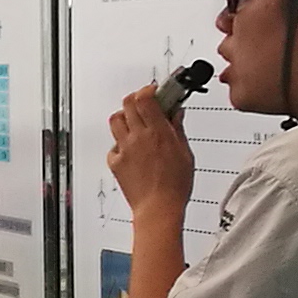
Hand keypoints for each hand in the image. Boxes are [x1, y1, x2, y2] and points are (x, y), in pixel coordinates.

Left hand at [105, 85, 197, 218]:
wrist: (158, 209)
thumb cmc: (175, 186)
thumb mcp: (185, 153)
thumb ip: (178, 129)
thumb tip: (176, 114)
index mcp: (157, 132)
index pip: (146, 97)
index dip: (149, 89)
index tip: (156, 90)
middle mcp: (138, 137)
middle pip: (127, 103)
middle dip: (136, 98)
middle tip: (145, 103)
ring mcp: (124, 149)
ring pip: (115, 120)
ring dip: (125, 117)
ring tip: (135, 122)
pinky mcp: (116, 162)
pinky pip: (113, 145)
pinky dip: (120, 143)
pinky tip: (130, 148)